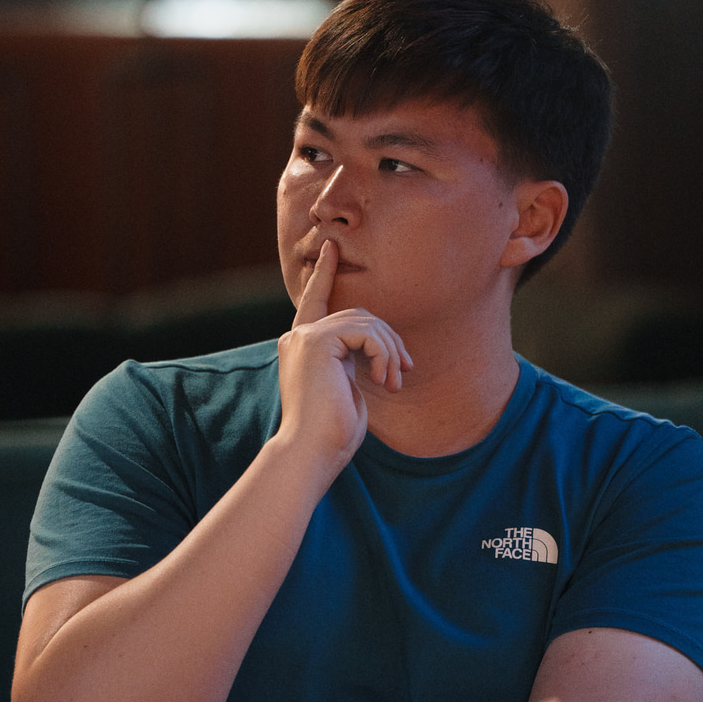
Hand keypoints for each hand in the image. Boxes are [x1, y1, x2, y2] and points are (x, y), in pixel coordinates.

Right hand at [276, 240, 411, 472]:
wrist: (311, 452)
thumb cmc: (332, 434)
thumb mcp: (347, 390)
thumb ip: (353, 361)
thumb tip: (377, 346)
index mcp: (301, 348)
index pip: (315, 301)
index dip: (324, 274)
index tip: (332, 249)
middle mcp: (298, 337)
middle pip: (357, 313)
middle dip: (388, 339)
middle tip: (404, 371)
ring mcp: (305, 336)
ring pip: (364, 320)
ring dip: (389, 352)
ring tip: (394, 382)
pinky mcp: (316, 340)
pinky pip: (365, 331)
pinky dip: (382, 354)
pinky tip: (382, 380)